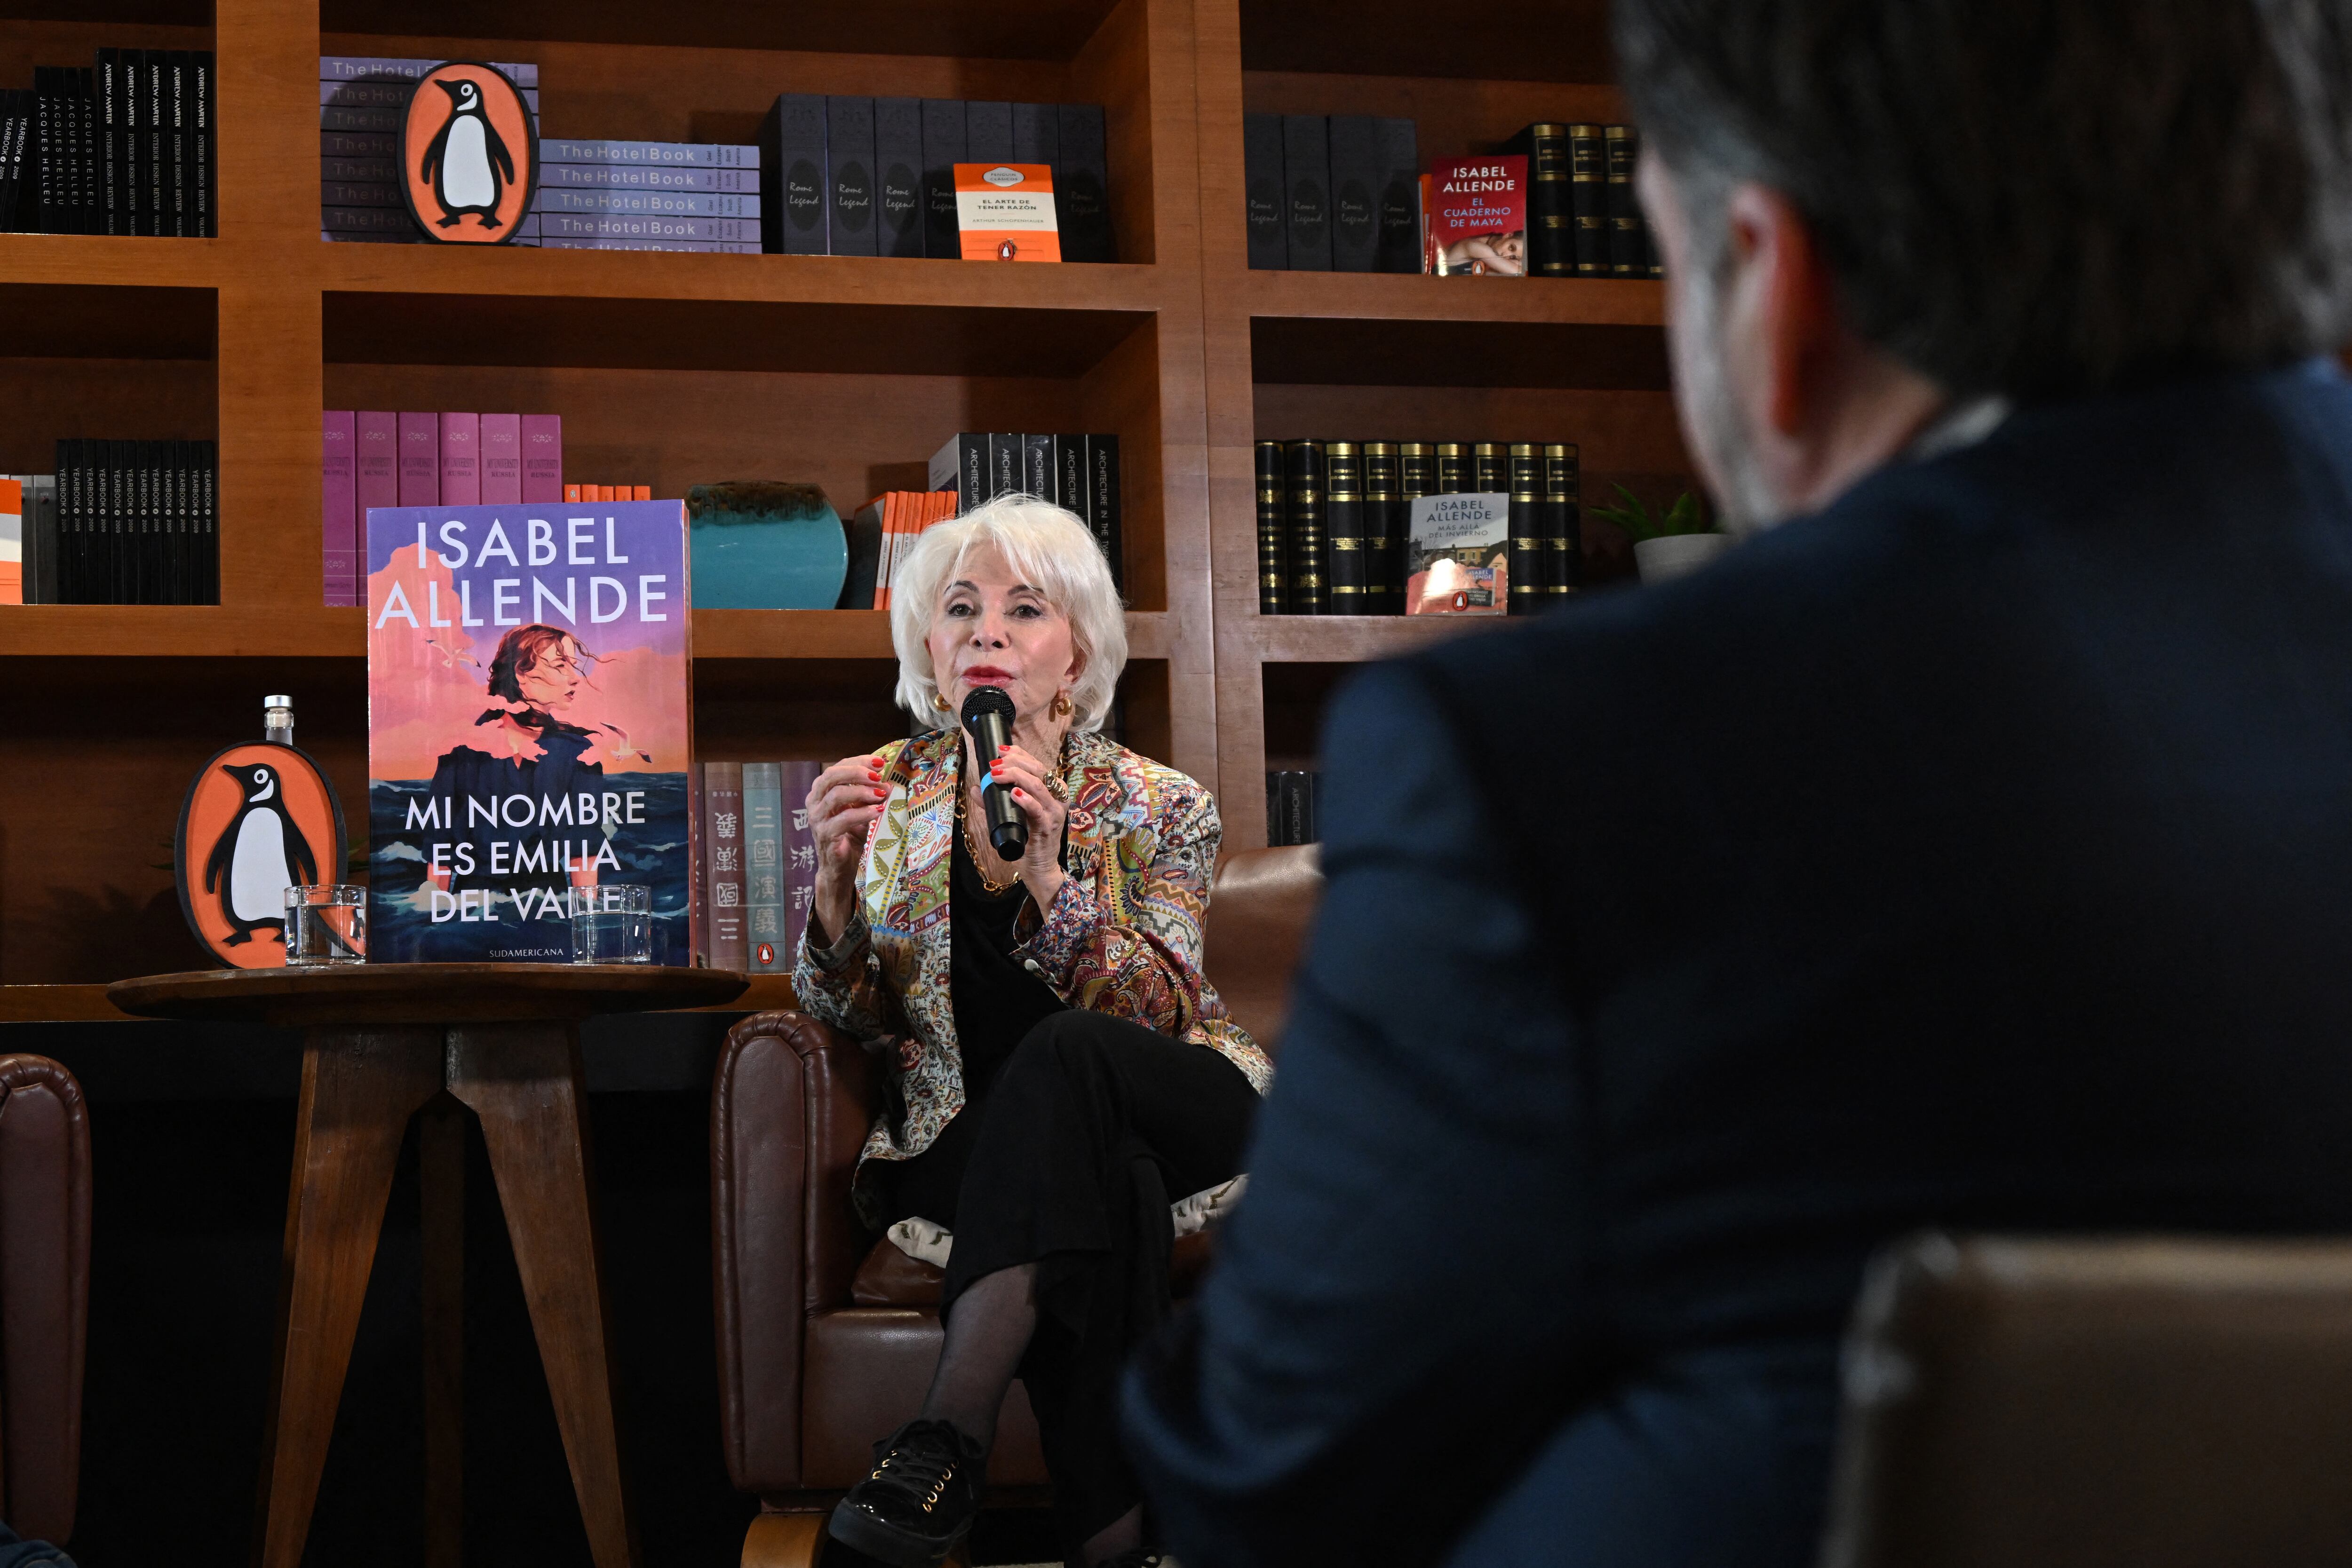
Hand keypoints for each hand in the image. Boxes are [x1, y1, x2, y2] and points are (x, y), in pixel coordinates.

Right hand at [807, 753, 887, 943]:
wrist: (839, 867)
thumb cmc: (849, 836)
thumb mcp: (860, 811)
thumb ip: (868, 795)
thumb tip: (887, 782)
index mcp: (821, 791)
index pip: (836, 768)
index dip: (858, 762)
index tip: (879, 762)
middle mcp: (814, 802)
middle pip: (831, 776)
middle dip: (857, 772)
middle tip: (878, 775)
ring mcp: (817, 819)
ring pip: (836, 796)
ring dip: (862, 792)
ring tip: (881, 794)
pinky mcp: (825, 836)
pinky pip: (842, 820)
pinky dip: (862, 813)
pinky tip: (878, 811)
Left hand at [983, 740, 1069, 913]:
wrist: (1039, 867)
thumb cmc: (1028, 839)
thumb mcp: (1011, 816)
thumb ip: (994, 803)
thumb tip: (975, 788)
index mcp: (1052, 790)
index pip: (1037, 764)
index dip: (1019, 753)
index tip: (1000, 749)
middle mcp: (1057, 798)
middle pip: (1039, 770)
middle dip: (1014, 762)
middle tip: (993, 763)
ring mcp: (1054, 812)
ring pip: (1039, 785)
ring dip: (1016, 776)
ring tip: (995, 775)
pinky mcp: (1048, 827)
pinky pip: (1038, 810)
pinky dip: (1026, 800)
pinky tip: (1014, 794)